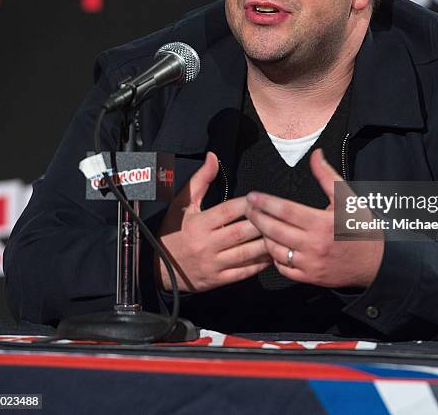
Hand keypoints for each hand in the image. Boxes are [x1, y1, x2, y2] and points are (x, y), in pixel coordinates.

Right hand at [156, 152, 271, 291]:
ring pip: (245, 254)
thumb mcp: (182, 204)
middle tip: (277, 217)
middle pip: (240, 233)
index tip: (260, 199)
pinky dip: (259, 265)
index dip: (247, 204)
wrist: (158, 268)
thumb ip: (200, 180)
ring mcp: (212, 264)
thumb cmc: (173, 231)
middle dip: (261, 224)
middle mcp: (206, 244)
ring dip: (265, 245)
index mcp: (198, 224)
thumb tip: (213, 157)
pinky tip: (271, 256)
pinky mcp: (217, 280)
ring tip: (280, 236)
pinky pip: (242, 272)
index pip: (228, 211)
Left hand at [245, 148, 383, 288]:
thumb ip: (326, 175)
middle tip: (247, 208)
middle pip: (275, 230)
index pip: (285, 210)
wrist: (377, 261)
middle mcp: (314, 245)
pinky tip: (273, 245)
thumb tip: (315, 154)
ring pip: (275, 250)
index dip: (265, 202)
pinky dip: (274, 257)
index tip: (252, 196)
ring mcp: (310, 263)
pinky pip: (283, 268)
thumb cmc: (361, 227)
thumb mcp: (346, 197)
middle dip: (257, 218)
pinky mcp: (310, 278)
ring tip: (258, 225)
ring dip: (264, 237)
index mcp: (322, 223)